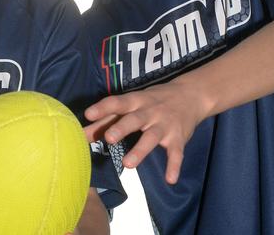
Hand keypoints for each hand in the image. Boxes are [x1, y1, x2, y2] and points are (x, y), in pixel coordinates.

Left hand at [84, 79, 203, 183]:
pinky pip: (176, 152)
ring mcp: (165, 124)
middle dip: (121, 128)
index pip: (117, 102)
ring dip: (140, 150)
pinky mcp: (178, 137)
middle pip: (134, 119)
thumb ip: (108, 119)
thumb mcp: (132, 104)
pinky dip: (174, 165)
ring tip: (128, 164)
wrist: (191, 95)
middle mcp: (150, 111)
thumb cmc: (153, 101)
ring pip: (152, 137)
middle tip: (108, 138)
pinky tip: (169, 179)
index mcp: (136, 101)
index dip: (103, 108)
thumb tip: (82, 133)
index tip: (88, 114)